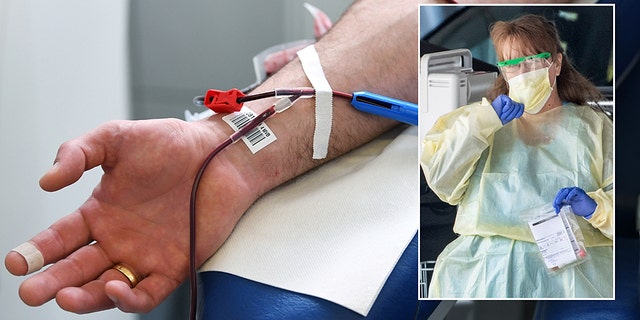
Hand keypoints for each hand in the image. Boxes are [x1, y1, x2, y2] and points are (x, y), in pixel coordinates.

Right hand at [4, 118, 258, 312]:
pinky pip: (147, 293)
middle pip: (78, 269)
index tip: (17, 261)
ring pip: (106, 287)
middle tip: (31, 291)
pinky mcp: (174, 266)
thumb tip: (45, 181)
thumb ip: (78, 152)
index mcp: (101, 212)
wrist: (220, 153)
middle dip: (52, 282)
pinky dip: (129, 298)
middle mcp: (118, 238)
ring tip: (64, 297)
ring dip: (84, 297)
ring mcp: (145, 255)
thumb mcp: (116, 138)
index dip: (37, 251)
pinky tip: (114, 288)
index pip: (61, 239)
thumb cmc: (171, 144)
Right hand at [491, 94, 523, 124]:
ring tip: (502, 115)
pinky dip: (507, 108)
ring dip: (508, 112)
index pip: (521, 106)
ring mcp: (507, 99)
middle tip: (505, 117)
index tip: (515, 117)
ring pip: (514, 105)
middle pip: (518, 106)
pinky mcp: (503, 97)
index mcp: (513, 106)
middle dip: (512, 114)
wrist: (491, 118)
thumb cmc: (499, 118)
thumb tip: (522, 106)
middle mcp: (510, 102)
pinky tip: (502, 110)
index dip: (520, 112)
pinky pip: (509, 103)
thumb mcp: (510, 116)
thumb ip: (517, 111)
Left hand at [553, 187, 596, 218]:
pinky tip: (567, 200)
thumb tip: (556, 207)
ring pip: (566, 190)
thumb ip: (563, 205)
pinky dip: (569, 195)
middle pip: (562, 191)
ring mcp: (576, 191)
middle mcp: (571, 191)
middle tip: (555, 204)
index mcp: (568, 194)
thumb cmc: (581, 208)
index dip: (556, 200)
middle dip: (557, 198)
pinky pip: (574, 191)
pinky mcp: (581, 192)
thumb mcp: (569, 207)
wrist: (590, 211)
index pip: (559, 194)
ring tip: (559, 202)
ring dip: (561, 196)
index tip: (554, 206)